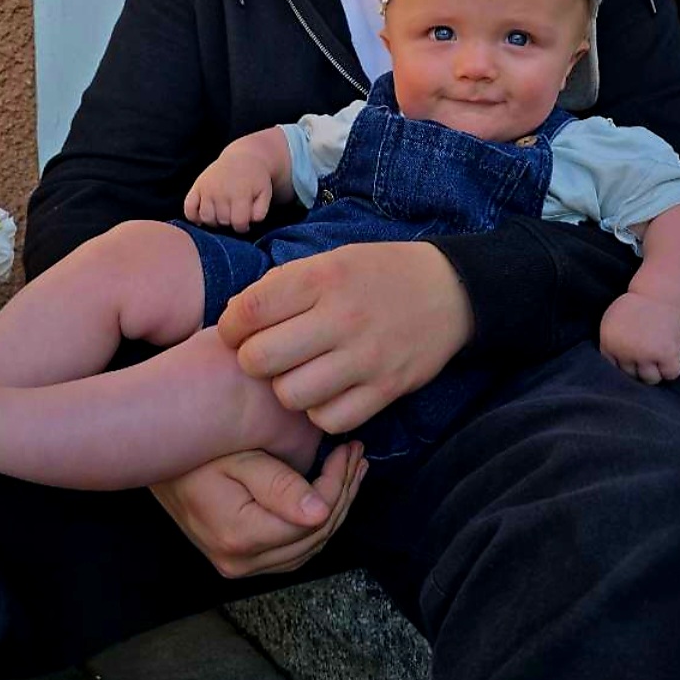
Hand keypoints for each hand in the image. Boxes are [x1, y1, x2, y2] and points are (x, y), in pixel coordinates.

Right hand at [151, 441, 365, 577]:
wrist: (152, 460)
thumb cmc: (193, 451)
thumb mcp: (237, 458)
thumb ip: (279, 485)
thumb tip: (320, 512)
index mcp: (241, 536)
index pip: (312, 517)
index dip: (338, 482)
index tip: (348, 448)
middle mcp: (240, 562)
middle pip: (315, 536)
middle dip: (343, 492)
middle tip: (356, 454)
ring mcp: (238, 565)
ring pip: (307, 547)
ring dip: (334, 508)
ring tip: (349, 470)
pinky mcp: (238, 559)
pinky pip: (291, 550)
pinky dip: (314, 524)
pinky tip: (326, 494)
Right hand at [184, 152, 272, 231]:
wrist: (243, 158)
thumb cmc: (255, 180)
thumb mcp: (265, 193)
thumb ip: (261, 211)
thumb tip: (249, 221)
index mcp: (240, 192)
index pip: (238, 223)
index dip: (243, 227)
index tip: (245, 222)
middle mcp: (221, 190)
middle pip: (223, 221)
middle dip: (230, 222)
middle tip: (234, 214)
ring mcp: (207, 188)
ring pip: (206, 218)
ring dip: (214, 221)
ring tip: (222, 215)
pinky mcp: (197, 186)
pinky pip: (189, 208)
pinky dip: (193, 217)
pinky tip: (202, 218)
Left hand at [217, 242, 473, 433]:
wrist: (450, 290)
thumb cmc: (378, 274)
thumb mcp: (332, 260)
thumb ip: (284, 285)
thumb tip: (235, 317)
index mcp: (323, 277)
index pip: (249, 311)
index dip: (230, 327)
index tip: (236, 331)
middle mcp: (342, 317)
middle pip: (260, 360)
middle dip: (252, 360)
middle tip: (266, 355)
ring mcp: (366, 357)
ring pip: (290, 396)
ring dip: (285, 388)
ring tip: (298, 373)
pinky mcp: (386, 389)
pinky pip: (329, 419)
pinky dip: (319, 411)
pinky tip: (326, 392)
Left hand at [598, 291, 679, 384]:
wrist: (660, 294)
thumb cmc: (638, 310)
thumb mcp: (614, 322)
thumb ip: (612, 345)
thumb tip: (614, 375)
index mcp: (609, 343)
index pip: (615, 369)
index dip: (627, 363)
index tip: (634, 352)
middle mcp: (625, 350)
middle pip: (633, 376)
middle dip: (642, 366)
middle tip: (649, 348)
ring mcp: (645, 353)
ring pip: (651, 379)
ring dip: (657, 369)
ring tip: (660, 352)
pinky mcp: (666, 353)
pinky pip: (671, 374)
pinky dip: (673, 368)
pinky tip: (672, 354)